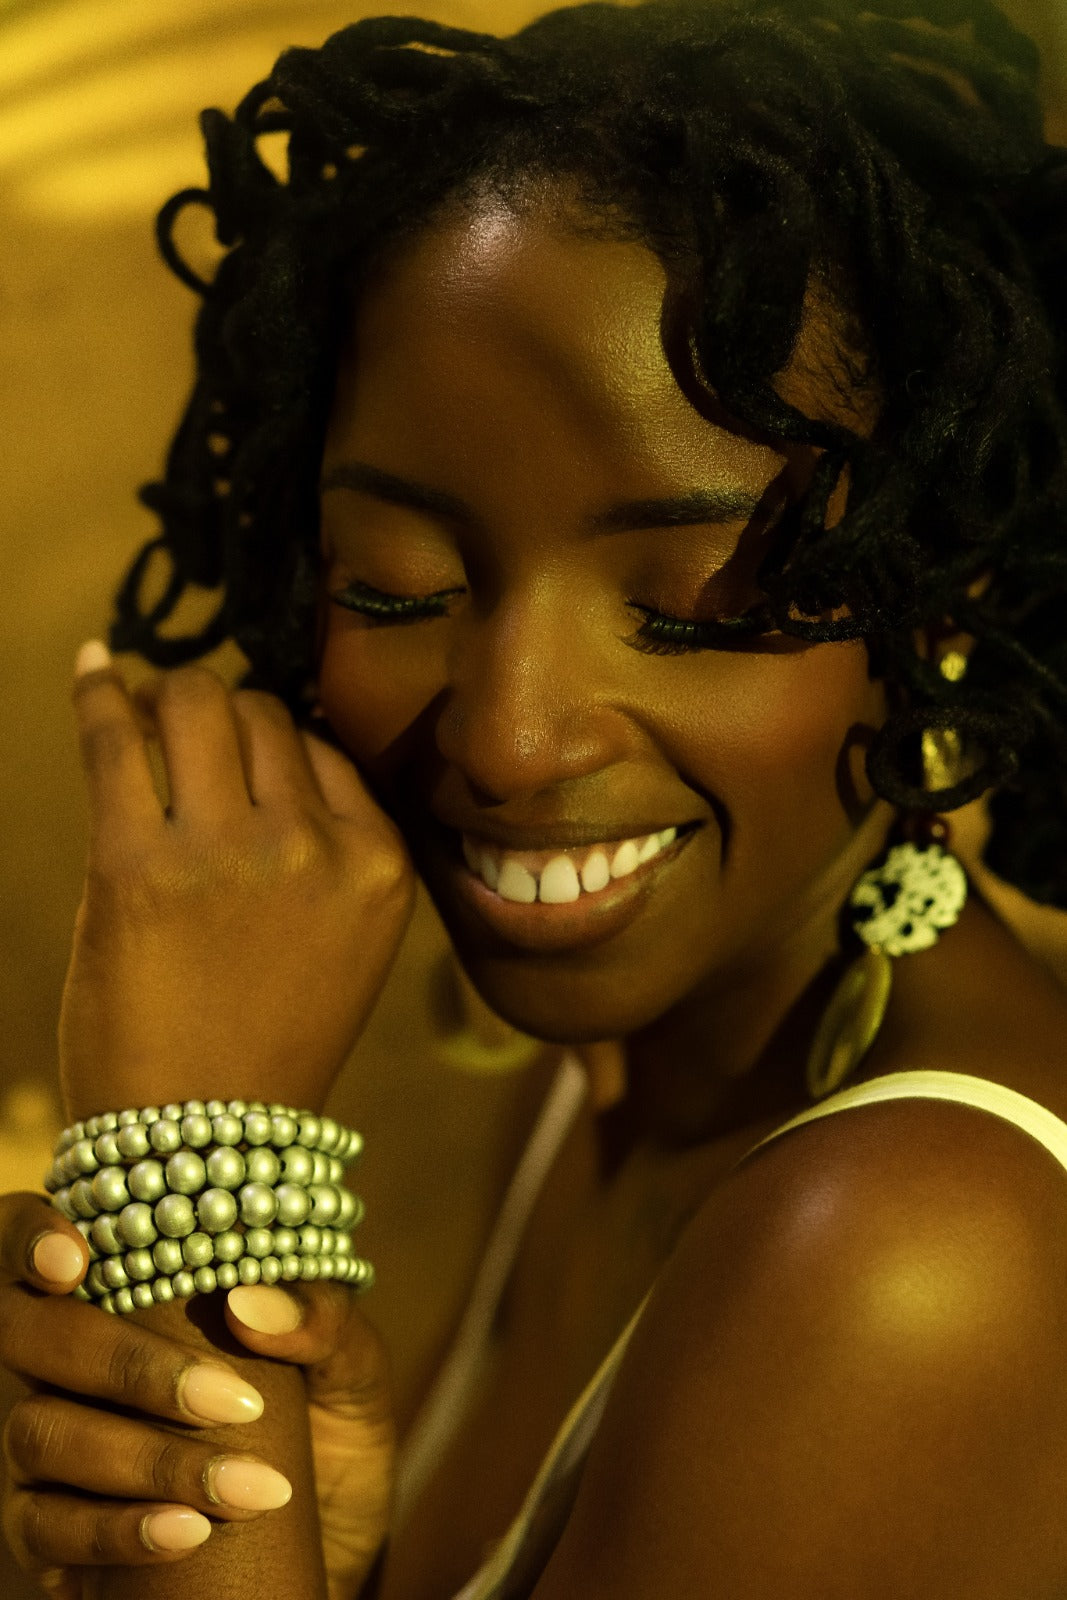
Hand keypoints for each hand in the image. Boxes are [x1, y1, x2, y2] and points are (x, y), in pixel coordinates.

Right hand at [0, 1196, 393, 1599]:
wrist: (327, 1542)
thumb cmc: (328, 1425)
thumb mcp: (350, 1366)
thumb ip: (323, 1319)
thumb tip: (248, 1304)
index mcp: (126, 1291)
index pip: (36, 1243)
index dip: (28, 1237)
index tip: (73, 1260)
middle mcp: (65, 1360)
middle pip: (32, 1333)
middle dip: (125, 1363)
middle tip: (232, 1401)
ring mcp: (48, 1443)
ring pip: (42, 1431)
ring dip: (146, 1460)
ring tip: (245, 1488)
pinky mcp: (49, 1531)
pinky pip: (47, 1528)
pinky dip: (117, 1531)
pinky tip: (186, 1533)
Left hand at [60, 645, 416, 1114]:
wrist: (199, 1142)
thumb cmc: (264, 1039)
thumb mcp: (340, 939)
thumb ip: (320, 845)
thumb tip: (263, 737)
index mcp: (379, 865)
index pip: (324, 750)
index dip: (273, 745)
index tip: (237, 752)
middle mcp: (317, 847)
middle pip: (264, 714)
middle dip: (221, 712)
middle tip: (185, 728)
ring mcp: (230, 852)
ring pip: (200, 702)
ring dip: (169, 697)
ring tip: (143, 707)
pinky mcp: (139, 864)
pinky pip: (117, 738)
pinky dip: (100, 691)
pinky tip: (92, 668)